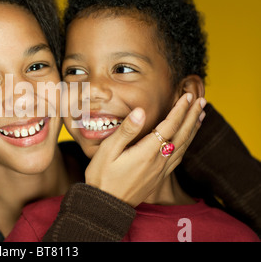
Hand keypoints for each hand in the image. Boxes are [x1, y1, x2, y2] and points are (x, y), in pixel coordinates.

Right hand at [85, 93, 205, 206]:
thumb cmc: (102, 177)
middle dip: (191, 116)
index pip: (169, 126)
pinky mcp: (159, 177)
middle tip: (200, 101)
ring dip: (192, 130)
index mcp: (147, 152)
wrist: (106, 205)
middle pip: (181, 135)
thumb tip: (141, 111)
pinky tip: (187, 140)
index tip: (187, 97)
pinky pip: (178, 157)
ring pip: (183, 146)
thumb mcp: (107, 151)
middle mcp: (158, 161)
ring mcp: (160, 170)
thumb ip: (126, 131)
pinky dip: (186, 145)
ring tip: (200, 116)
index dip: (179, 110)